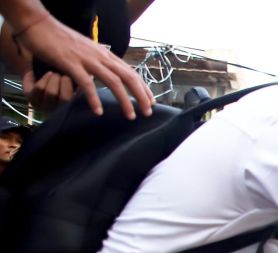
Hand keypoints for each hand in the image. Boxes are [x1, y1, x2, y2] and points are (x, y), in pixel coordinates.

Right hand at [12, 12, 152, 118]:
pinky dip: (93, 98)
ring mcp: (87, 59)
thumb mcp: (86, 51)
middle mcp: (100, 56)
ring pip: (113, 81)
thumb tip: (106, 74)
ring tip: (131, 116)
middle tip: (148, 113)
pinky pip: (85, 82)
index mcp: (105, 54)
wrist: (38, 25)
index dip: (142, 87)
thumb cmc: (60, 39)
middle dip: (141, 96)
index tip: (151, 102)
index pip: (130, 72)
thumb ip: (97, 62)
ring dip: (124, 100)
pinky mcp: (70, 63)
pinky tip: (98, 111)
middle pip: (128, 77)